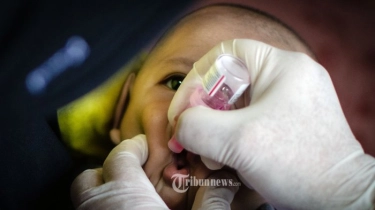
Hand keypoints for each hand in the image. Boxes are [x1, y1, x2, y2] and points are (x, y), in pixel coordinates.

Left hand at [71, 134, 238, 208]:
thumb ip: (212, 200)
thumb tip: (226, 181)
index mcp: (126, 196)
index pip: (120, 156)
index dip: (135, 147)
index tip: (147, 148)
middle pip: (89, 178)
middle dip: (109, 171)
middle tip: (135, 176)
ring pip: (85, 203)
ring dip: (103, 195)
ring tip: (131, 201)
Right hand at [168, 39, 374, 208]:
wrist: (341, 199)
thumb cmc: (301, 166)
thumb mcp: (238, 142)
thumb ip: (197, 126)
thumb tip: (181, 125)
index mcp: (282, 66)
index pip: (224, 54)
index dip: (197, 79)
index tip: (184, 110)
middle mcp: (287, 77)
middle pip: (227, 83)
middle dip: (205, 112)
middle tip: (191, 137)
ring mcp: (288, 100)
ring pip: (234, 106)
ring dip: (216, 130)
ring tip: (214, 157)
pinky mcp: (286, 121)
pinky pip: (247, 121)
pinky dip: (230, 139)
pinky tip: (228, 160)